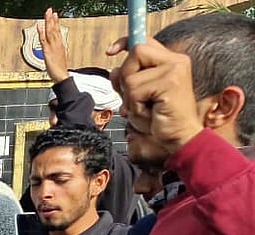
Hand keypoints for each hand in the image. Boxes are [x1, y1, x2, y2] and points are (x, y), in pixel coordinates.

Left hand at [39, 9, 69, 82]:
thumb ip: (57, 52)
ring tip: (47, 13)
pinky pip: (43, 40)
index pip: (58, 31)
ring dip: (48, 22)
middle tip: (51, 10)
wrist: (61, 76)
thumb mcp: (59, 58)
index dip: (56, 23)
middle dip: (52, 19)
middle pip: (54, 29)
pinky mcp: (47, 51)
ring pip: (50, 31)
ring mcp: (53, 47)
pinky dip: (41, 32)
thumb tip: (56, 50)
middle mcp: (57, 44)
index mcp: (60, 45)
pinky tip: (39, 26)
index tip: (55, 15)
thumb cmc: (59, 70)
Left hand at [107, 36, 202, 152]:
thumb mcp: (138, 96)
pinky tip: (151, 114)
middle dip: (126, 79)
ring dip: (131, 99)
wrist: (180, 137)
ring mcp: (175, 70)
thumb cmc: (159, 119)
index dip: (125, 42)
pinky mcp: (170, 82)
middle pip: (135, 53)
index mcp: (171, 61)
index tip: (110, 51)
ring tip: (147, 109)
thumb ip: (127, 81)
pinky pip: (135, 91)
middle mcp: (176, 61)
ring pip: (131, 76)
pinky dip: (136, 107)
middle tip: (140, 99)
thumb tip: (113, 70)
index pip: (144, 42)